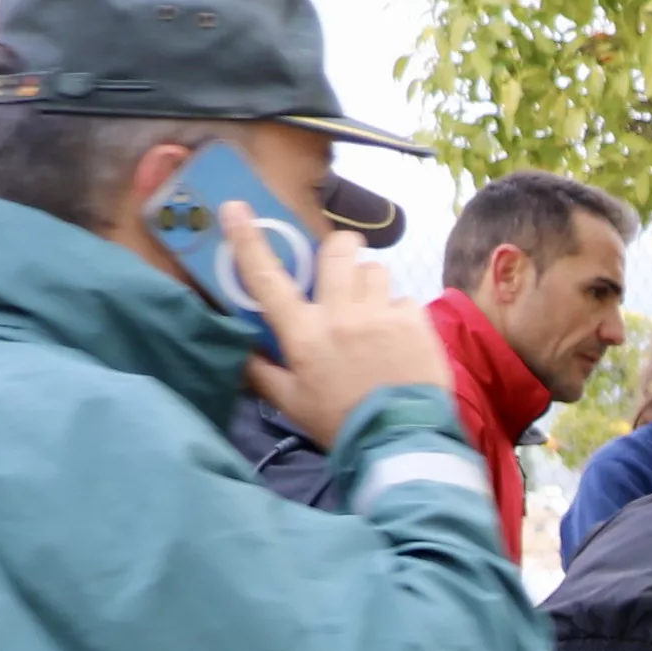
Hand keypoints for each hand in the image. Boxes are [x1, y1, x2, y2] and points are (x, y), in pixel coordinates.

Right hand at [228, 203, 451, 445]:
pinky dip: (398, 312)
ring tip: (372, 314)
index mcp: (303, 333)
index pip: (267, 278)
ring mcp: (381, 314)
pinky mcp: (415, 321)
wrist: (399, 442)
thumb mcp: (292, 404)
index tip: (236, 208)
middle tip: (340, 272)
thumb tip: (239, 349)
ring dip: (369, 283)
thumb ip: (262, 373)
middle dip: (338, 251)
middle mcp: (340, 314)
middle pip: (337, 248)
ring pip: (374, 268)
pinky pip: (404, 297)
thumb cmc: (340, 423)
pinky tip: (397, 338)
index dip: (248, 239)